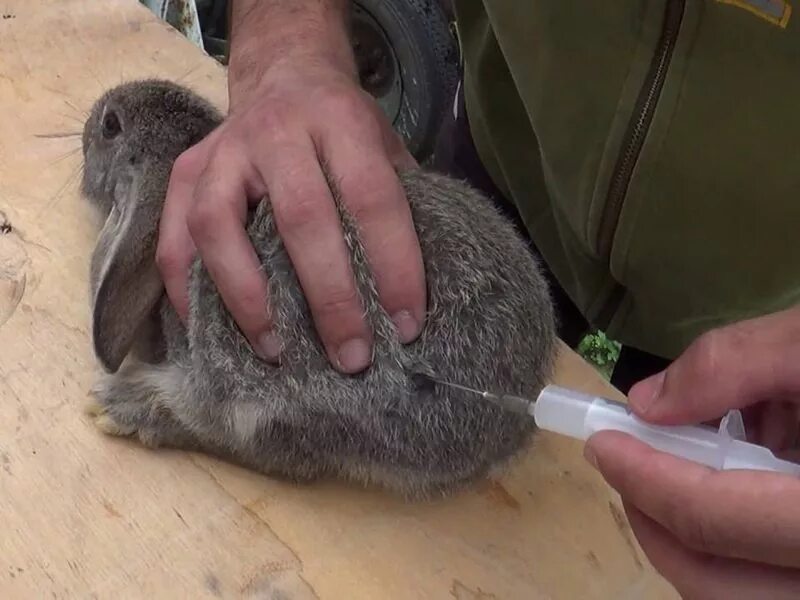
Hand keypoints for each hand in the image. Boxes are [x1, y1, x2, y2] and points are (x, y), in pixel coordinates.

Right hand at [156, 57, 424, 373]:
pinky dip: (189, 290)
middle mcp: (277, 131)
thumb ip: (401, 202)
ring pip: (220, 228)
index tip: (406, 324)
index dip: (393, 265)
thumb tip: (409, 293)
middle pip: (302, 219)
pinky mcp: (184, 172)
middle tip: (351, 356)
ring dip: (249, 300)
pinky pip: (173, 239)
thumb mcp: (385, 145)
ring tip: (278, 351)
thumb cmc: (343, 126)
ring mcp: (221, 151)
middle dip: (330, 299)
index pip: (371, 198)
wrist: (284, 76)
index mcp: (340, 121)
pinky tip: (212, 330)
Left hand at [585, 306, 799, 598]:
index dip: (644, 477)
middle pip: (719, 584)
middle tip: (631, 461)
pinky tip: (765, 470)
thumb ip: (736, 364)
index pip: (717, 522)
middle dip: (658, 518)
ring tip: (707, 457)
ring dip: (700, 531)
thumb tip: (649, 404)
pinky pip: (774, 581)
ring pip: (744, 595)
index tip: (603, 441)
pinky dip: (746, 537)